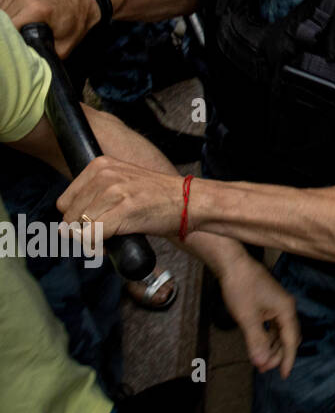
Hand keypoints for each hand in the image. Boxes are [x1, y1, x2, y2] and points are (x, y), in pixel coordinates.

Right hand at [0, 0, 101, 57]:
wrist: (83, 5)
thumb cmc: (74, 27)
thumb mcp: (61, 49)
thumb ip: (41, 56)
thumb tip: (22, 62)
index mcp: (36, 9)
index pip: (6, 29)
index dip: (7, 42)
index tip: (12, 49)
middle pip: (2, 20)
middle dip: (6, 33)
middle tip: (15, 41)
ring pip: (0, 11)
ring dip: (4, 23)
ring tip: (17, 30)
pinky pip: (2, 3)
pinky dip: (5, 13)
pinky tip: (16, 19)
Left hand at [57, 156, 185, 238]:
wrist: (192, 201)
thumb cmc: (159, 197)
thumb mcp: (123, 181)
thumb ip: (97, 193)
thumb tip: (67, 225)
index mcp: (100, 165)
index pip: (65, 202)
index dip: (75, 219)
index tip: (93, 225)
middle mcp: (104, 175)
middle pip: (69, 217)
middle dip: (82, 232)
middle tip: (102, 235)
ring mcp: (114, 192)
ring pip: (79, 228)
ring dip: (90, 241)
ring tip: (110, 238)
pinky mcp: (123, 210)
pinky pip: (92, 236)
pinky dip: (98, 246)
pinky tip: (112, 243)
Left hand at [214, 254, 299, 378]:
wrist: (233, 265)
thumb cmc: (241, 287)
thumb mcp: (247, 318)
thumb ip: (256, 341)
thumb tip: (262, 362)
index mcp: (286, 310)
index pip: (291, 340)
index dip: (288, 359)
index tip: (283, 375)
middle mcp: (286, 307)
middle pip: (288, 337)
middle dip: (278, 354)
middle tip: (264, 369)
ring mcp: (278, 305)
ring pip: (280, 332)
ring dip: (272, 347)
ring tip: (260, 360)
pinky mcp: (270, 303)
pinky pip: (273, 325)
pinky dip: (267, 337)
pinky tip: (259, 345)